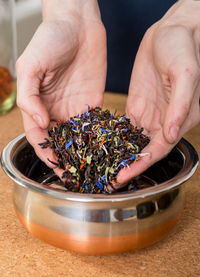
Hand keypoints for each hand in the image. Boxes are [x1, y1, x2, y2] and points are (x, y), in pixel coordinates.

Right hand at [16, 1, 105, 175]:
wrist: (78, 23)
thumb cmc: (50, 39)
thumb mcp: (31, 64)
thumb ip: (29, 95)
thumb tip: (40, 122)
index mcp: (39, 104)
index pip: (39, 135)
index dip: (46, 152)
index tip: (56, 166)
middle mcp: (56, 110)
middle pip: (59, 142)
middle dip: (66, 159)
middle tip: (75, 176)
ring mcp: (75, 108)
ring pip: (77, 138)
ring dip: (82, 154)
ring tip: (91, 170)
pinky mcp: (93, 103)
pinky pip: (95, 126)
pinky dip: (98, 140)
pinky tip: (104, 152)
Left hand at [117, 0, 199, 183]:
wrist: (171, 32)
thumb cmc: (183, 49)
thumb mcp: (185, 75)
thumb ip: (178, 106)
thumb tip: (171, 135)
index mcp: (178, 120)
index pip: (158, 150)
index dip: (141, 164)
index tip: (122, 176)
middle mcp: (163, 123)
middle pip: (144, 151)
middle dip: (126, 166)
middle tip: (107, 180)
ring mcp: (149, 116)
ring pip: (132, 143)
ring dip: (118, 156)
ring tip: (100, 167)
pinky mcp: (137, 107)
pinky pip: (124, 127)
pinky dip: (113, 138)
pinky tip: (99, 145)